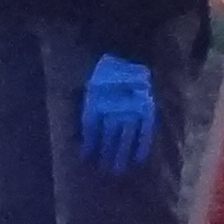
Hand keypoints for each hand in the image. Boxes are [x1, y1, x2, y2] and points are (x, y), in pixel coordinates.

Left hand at [77, 54, 157, 170]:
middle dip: (106, 154)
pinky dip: (142, 147)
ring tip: (118, 170)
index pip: (91, 128)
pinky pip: (145, 132)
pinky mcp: (148, 109)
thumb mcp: (87, 84)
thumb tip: (75, 129)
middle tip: (104, 171)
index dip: (89, 144)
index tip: (86, 158)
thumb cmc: (103, 69)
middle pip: (109, 136)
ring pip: (126, 138)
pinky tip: (139, 160)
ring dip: (122, 155)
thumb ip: (82, 105)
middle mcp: (114, 108)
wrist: (129, 52)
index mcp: (97, 100)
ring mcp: (132, 110)